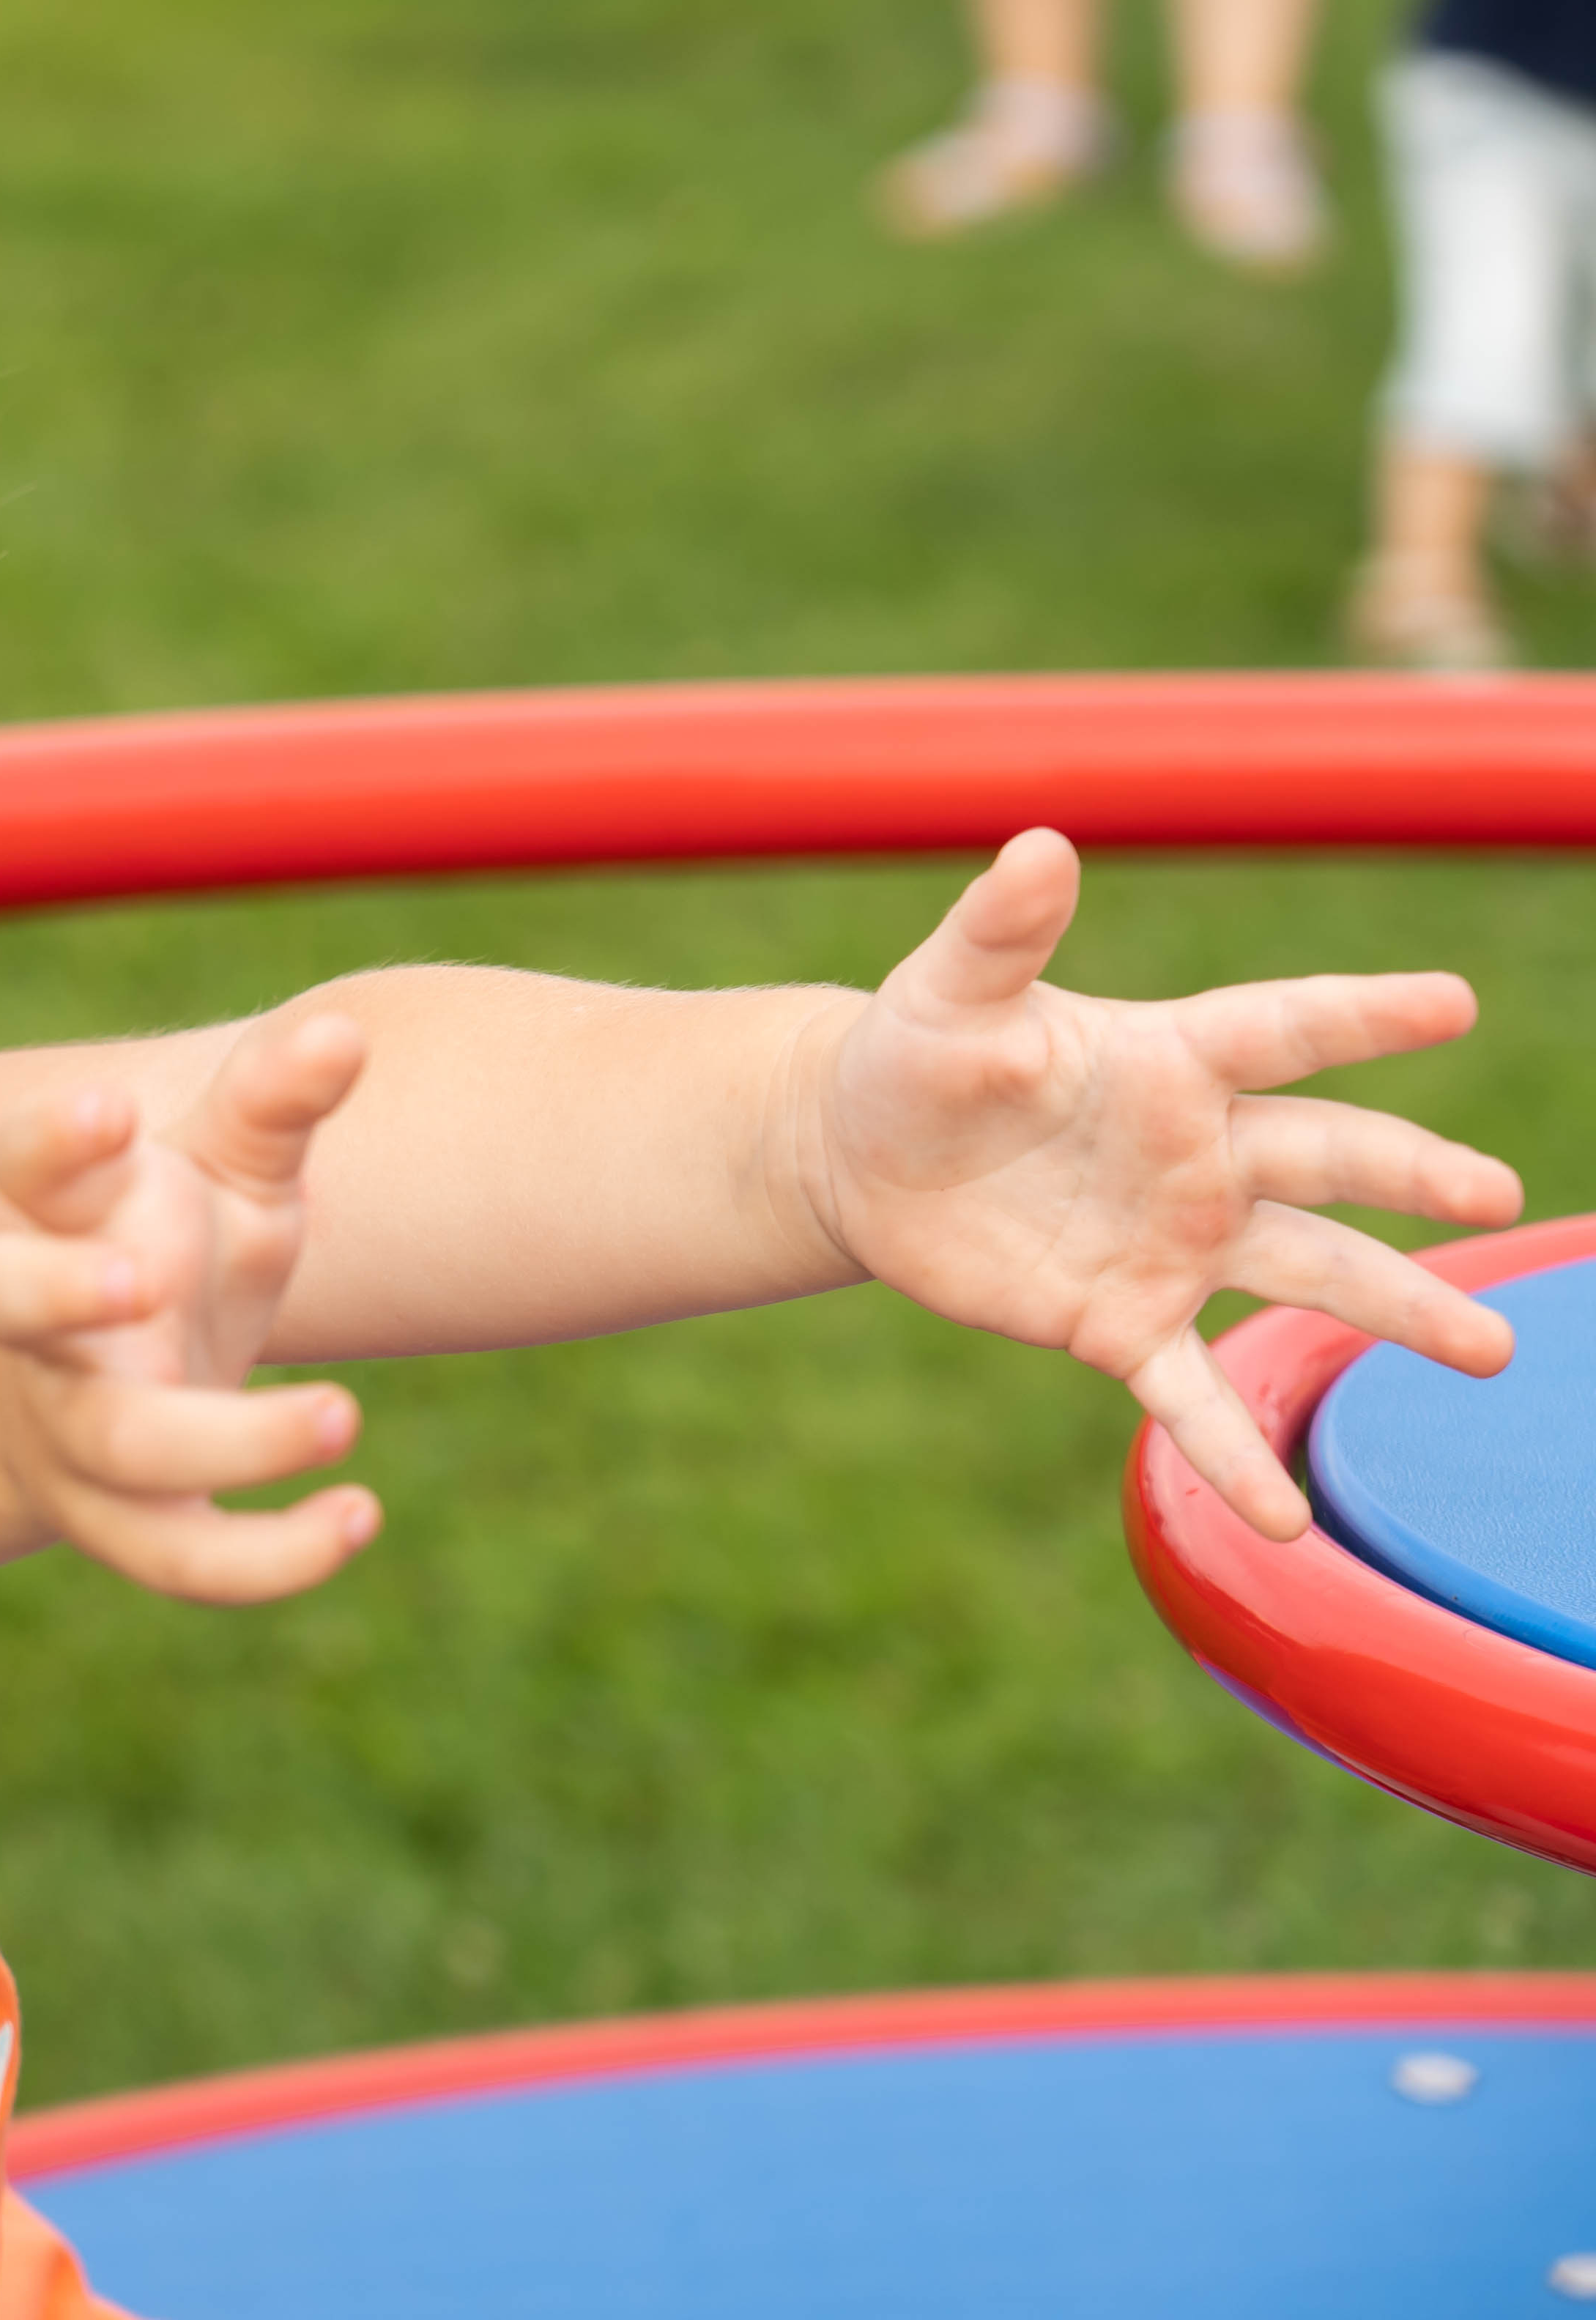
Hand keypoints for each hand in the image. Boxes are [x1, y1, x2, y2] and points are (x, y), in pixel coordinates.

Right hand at [0, 1011, 382, 1602]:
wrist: (100, 1391)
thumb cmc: (177, 1245)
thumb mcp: (225, 1165)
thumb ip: (273, 1098)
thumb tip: (344, 1032)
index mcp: (68, 1217)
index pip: (26, 1165)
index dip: (54, 1137)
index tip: (110, 1108)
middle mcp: (48, 1327)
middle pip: (5, 1301)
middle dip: (56, 1288)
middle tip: (143, 1276)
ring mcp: (77, 1428)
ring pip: (118, 1446)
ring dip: (223, 1438)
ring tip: (338, 1412)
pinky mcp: (132, 1523)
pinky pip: (182, 1562)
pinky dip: (273, 1556)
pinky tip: (363, 1514)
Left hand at [803, 831, 1522, 1541]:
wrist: (861, 1156)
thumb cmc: (914, 1057)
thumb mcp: (945, 992)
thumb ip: (1000, 930)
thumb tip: (1041, 844)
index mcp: (1167, 1061)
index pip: (1282, 1028)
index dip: (1362, 1013)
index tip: (1453, 1000)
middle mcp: (1196, 1153)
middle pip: (1327, 1157)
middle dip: (1416, 1174)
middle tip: (1503, 1197)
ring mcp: (1171, 1244)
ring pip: (1307, 1274)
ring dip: (1397, 1309)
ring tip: (1488, 1348)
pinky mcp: (1120, 1324)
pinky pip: (1195, 1396)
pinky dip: (1239, 1456)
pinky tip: (1288, 1520)